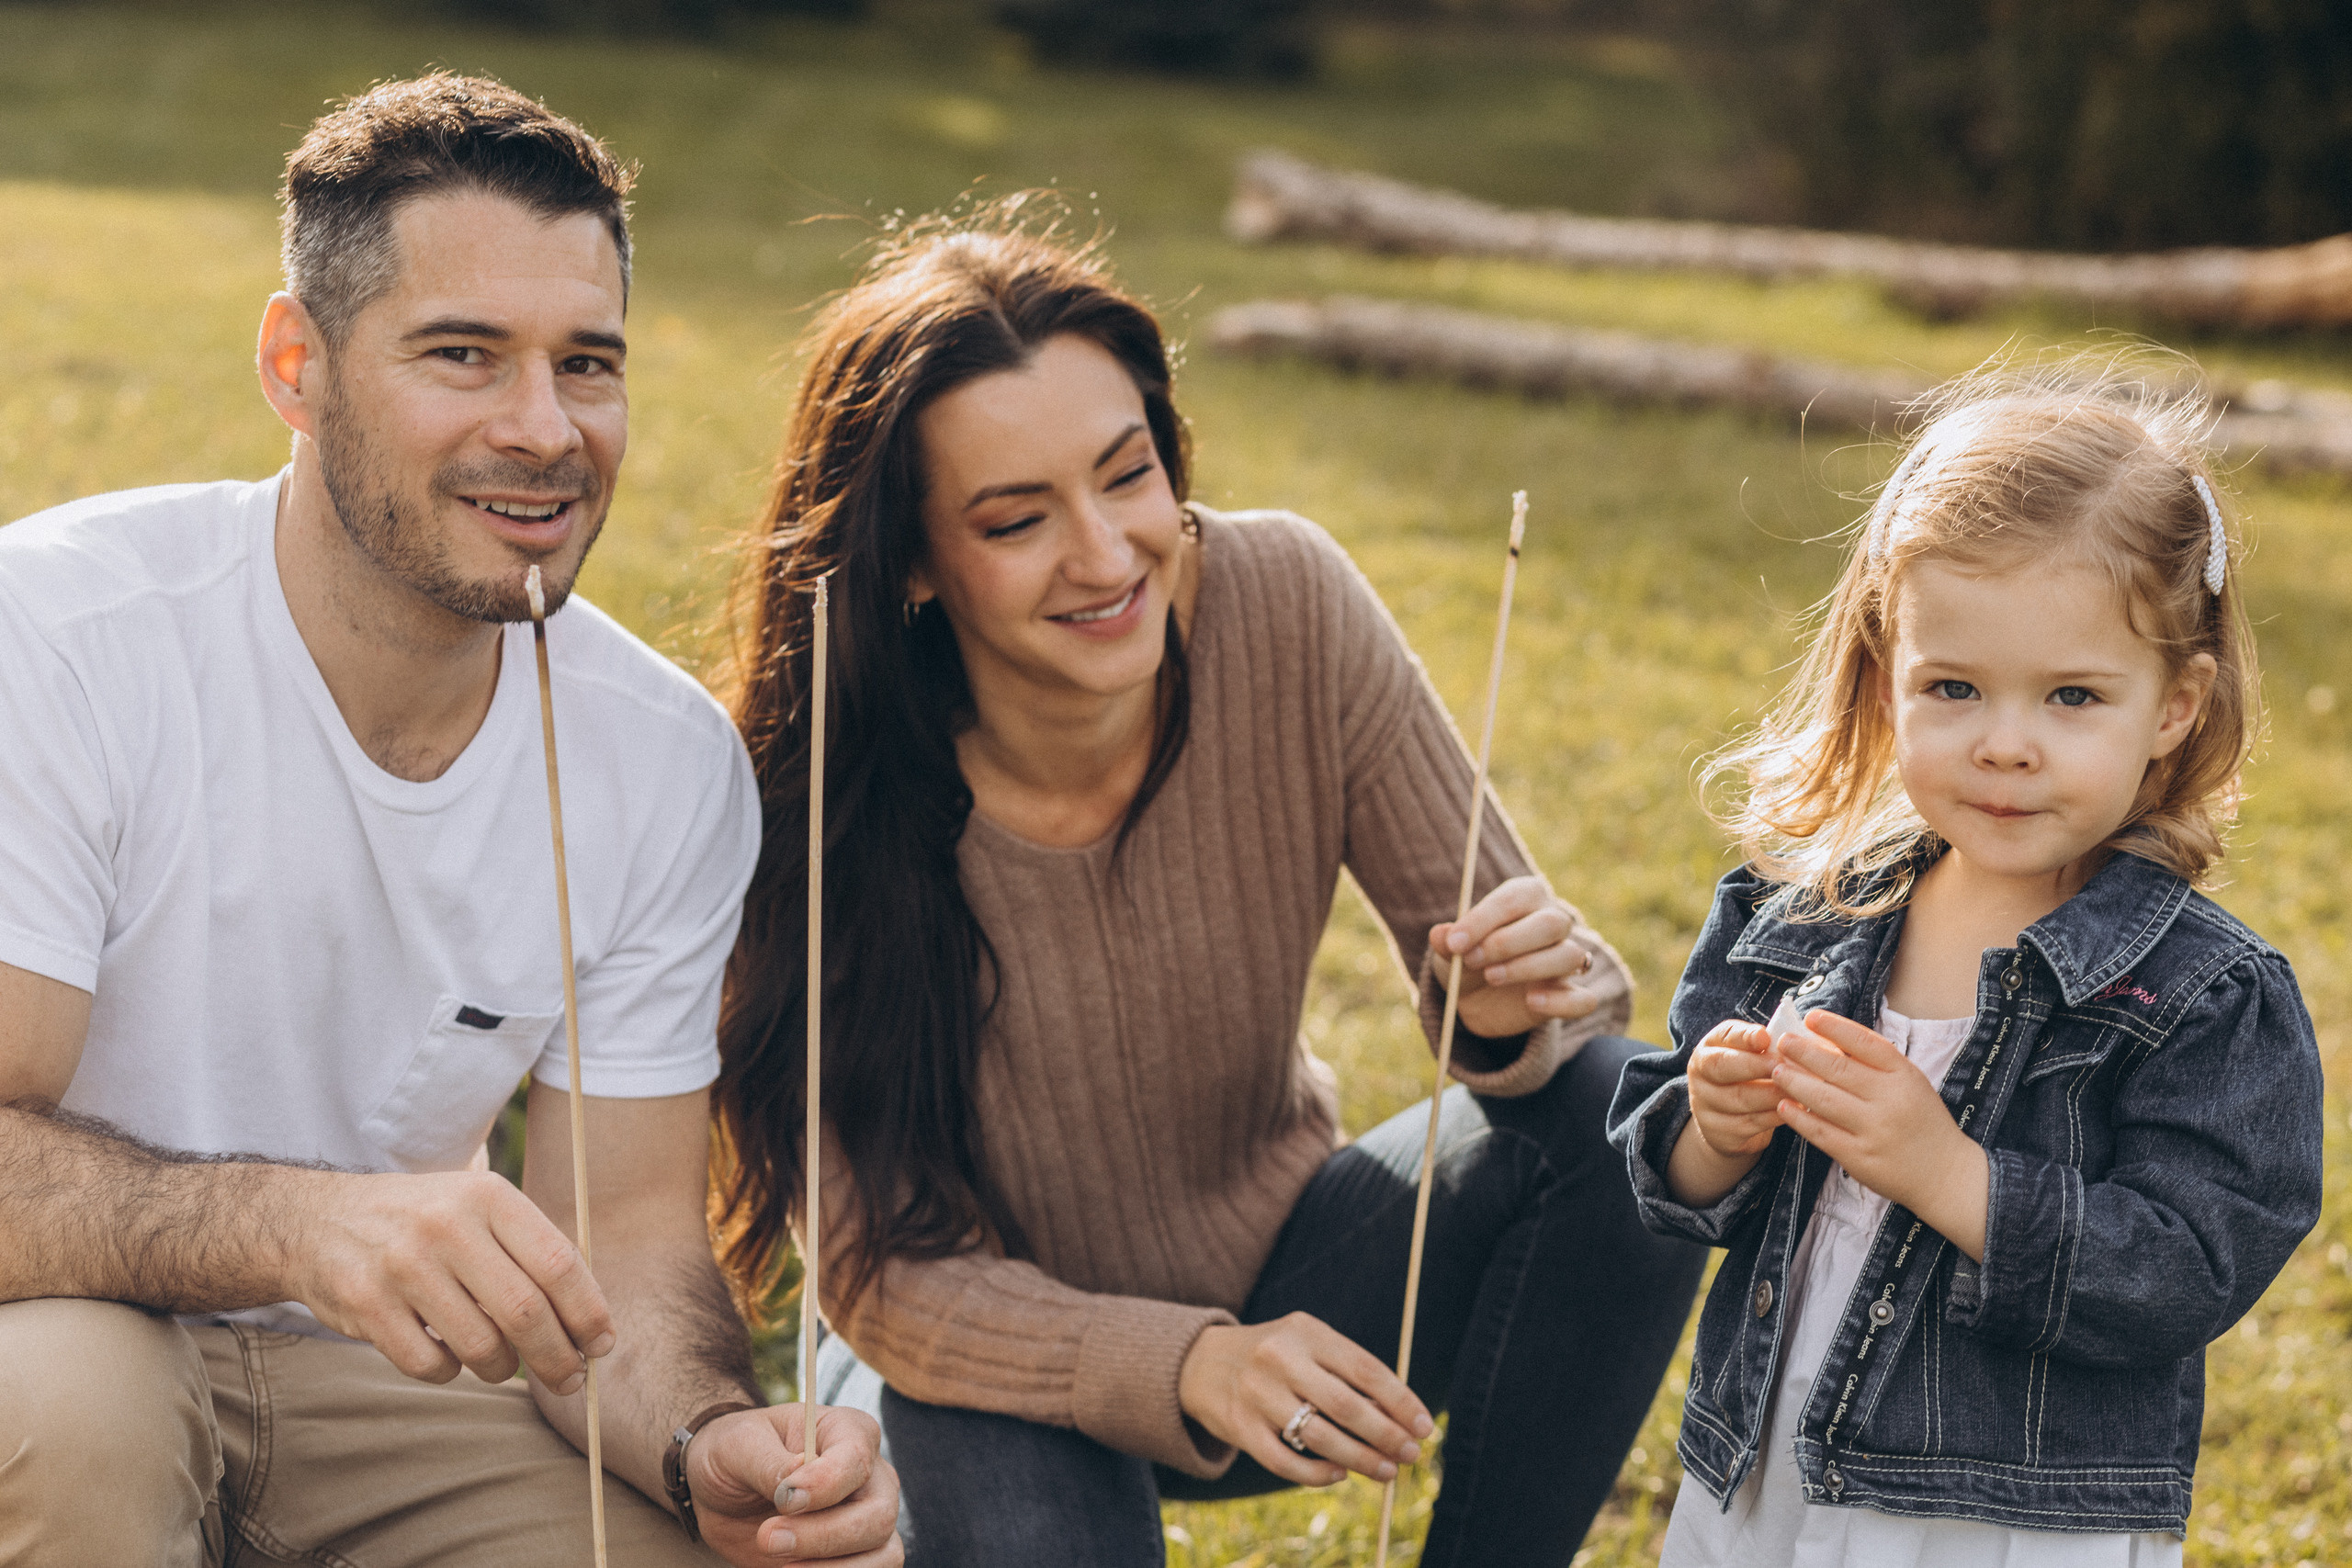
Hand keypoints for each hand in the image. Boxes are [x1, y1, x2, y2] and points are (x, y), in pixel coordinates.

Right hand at [291, 1169, 614, 1392]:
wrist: (319, 1220)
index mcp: (488, 1195)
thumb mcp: (479, 1207)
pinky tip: (447, 1353)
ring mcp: (403, 1266)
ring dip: (502, 1368)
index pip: (559, 1263)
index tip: (602, 1345)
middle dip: (557, 1357)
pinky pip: (431, 1366)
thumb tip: (590, 1323)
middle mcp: (447, 1225)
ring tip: (501, 1362)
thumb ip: (531, 1250)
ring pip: (482, 1346)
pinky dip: (450, 1372)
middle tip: (570, 1379)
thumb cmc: (424, 1222)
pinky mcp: (367, 1305)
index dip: (589, 1312)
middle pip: (526, 1312)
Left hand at [689, 1405, 901, 1565]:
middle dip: (822, 1536)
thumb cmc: (738, 1454)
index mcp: (848, 1431)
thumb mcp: (739, 1444)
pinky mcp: (856, 1554)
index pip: (856, 1460)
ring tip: (779, 1563)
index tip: (783, 1501)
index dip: (824, 1484)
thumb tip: (797, 1478)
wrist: (725, 1494)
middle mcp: (871, 1476)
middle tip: (768, 1538)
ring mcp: (868, 1518)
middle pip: (878, 1515)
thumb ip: (769, 1462)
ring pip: (884, 1554)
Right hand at [1178, 1315, 1433, 1485]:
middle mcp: (1280, 1359)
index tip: (1424, 1426)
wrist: (1200, 1362)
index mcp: (1306, 1331)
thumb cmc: (1274, 1355)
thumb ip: (1347, 1372)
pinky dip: (1317, 1474)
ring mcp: (1257, 1394)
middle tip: (1410, 1454)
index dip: (1401, 1401)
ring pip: (1320, 1438)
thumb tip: (1399, 1416)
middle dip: (1386, 1435)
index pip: (1365, 1369)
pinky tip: (1338, 1475)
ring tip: (1385, 1471)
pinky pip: (1285, 1462)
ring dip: (1360, 1460)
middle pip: (1347, 1406)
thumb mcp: (1307, 1344)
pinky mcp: (1238, 1427)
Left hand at [1430, 875, 1604, 1038]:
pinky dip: (1561, 1003)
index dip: (1484, 919)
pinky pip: (1584, 999)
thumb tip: (1441, 934)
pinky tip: (1532, 1002)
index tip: (1454, 942)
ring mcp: (1565, 960)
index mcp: (1525, 898)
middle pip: (1551, 923)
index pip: (1515, 899)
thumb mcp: (1449, 951)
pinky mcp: (1568, 995)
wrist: (1475, 1000)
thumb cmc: (1467, 960)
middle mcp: (1553, 923)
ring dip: (1529, 967)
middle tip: (1472, 960)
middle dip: (1507, 943)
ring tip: (1492, 977)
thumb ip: (1446, 941)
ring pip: (1570, 956)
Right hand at [1662, 1018, 1780, 1205]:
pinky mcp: (1718, 1132)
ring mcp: (1704, 1105)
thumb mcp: (1752, 1056)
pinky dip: (1774, 1116)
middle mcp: (1700, 1074)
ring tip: (1798, 1091)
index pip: (1724, 1036)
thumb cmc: (1750, 1077)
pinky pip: (1749, 1124)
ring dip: (1771, 1094)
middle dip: (1755, 1065)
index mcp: (1710, 1047)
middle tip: (1782, 1066)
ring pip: (1738, 1099)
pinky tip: (1793, 1111)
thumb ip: (1768, 1047)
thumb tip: (1797, 1040)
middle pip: (1722, 1066)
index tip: (1765, 1037)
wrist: (1728, 1120)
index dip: (1744, 1036)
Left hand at [1770, 1010, 1989, 1260]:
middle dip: (1804, 1053)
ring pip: (1824, 1100)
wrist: (1945, 1174)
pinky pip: (1821, 1133)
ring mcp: (1874, 1130)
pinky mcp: (1859, 1157)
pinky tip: (1784, 1106)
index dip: (1836, 1028)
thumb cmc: (1922, 1122)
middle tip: (1782, 1042)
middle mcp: (1890, 1100)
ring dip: (1794, 1082)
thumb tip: (1827, 1042)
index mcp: (1905, 1076)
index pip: (1866, 1043)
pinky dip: (1799, 1118)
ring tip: (1777, 1070)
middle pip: (1838, 1070)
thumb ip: (1876, 1066)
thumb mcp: (1910, 1084)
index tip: (1811, 1017)